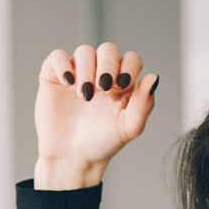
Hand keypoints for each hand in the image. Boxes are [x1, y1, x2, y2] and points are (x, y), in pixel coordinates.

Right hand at [34, 41, 159, 191]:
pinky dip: (62, 65)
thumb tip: (154, 77)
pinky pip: (57, 57)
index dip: (129, 65)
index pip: (130, 59)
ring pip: (84, 52)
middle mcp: (100, 73)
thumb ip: (144, 104)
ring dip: (86, 69)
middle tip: (103, 87)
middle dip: (107, 64)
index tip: (123, 84)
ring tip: (84, 95)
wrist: (71, 158)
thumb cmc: (101, 143)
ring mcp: (77, 73)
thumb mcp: (128, 127)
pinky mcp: (54, 76)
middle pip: (108, 50)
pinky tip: (67, 83)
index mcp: (122, 82)